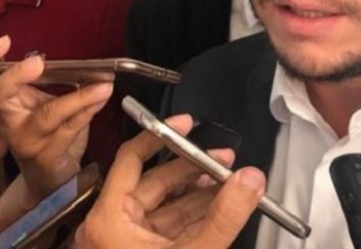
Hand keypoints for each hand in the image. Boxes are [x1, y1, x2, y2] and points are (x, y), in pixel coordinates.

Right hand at [0, 35, 112, 198]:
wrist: (50, 176)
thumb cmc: (48, 134)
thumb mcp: (43, 103)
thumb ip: (51, 84)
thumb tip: (81, 62)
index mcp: (7, 103)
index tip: (4, 41)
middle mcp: (9, 120)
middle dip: (15, 78)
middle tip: (36, 62)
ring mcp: (26, 140)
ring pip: (47, 114)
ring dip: (78, 97)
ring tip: (103, 84)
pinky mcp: (46, 155)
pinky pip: (69, 130)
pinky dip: (88, 112)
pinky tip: (101, 99)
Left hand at [75, 115, 264, 248]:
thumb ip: (224, 215)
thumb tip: (251, 178)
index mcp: (109, 221)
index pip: (131, 159)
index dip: (161, 137)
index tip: (187, 123)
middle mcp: (112, 227)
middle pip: (153, 181)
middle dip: (192, 167)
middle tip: (223, 158)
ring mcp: (126, 244)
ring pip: (164, 204)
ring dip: (197, 190)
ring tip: (228, 180)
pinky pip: (168, 225)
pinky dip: (193, 213)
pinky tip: (218, 205)